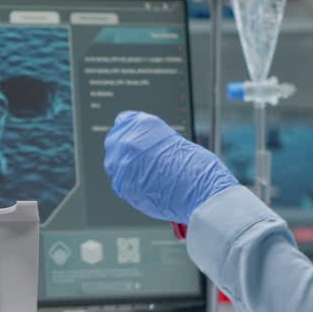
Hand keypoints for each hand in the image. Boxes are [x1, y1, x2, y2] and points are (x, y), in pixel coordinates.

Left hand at [103, 111, 238, 223]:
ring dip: (124, 167)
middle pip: (115, 140)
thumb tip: (144, 153)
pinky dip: (129, 184)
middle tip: (140, 160)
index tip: (136, 140)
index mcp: (143, 123)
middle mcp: (128, 140)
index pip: (125, 120)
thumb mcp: (174, 142)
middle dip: (124, 149)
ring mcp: (121, 162)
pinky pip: (119, 182)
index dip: (131, 132)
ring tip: (145, 174)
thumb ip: (152, 144)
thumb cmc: (196, 167)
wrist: (200, 191)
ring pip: (112, 162)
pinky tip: (145, 186)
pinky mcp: (121, 184)